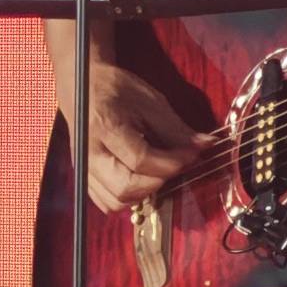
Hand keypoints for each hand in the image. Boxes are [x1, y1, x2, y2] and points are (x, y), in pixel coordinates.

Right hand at [80, 60, 206, 213]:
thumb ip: (176, 129)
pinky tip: (140, 180)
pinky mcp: (83, 175)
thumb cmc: (116, 89)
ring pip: (116, 200)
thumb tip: (205, 146)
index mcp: (104, 127)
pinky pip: (106, 201)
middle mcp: (88, 153)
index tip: (192, 154)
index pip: (141, 160)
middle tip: (175, 165)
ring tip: (158, 172)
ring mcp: (83, 167)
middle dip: (159, 181)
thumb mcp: (150, 101)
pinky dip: (127, 198)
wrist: (81, 85)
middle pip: (126, 187)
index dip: (172, 162)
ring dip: (144, 193)